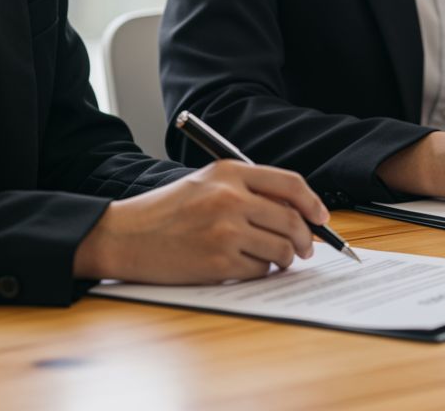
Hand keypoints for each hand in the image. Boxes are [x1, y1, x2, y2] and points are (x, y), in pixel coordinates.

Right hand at [73, 160, 328, 283]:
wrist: (124, 235)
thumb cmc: (166, 211)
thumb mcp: (206, 183)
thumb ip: (248, 190)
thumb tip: (297, 212)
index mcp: (229, 172)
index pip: (290, 184)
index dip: (313, 203)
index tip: (321, 218)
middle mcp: (230, 198)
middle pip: (292, 220)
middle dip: (306, 239)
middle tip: (305, 249)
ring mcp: (225, 231)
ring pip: (281, 249)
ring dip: (286, 259)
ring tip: (277, 260)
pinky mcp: (218, 262)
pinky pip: (260, 271)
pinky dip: (262, 272)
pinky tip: (249, 267)